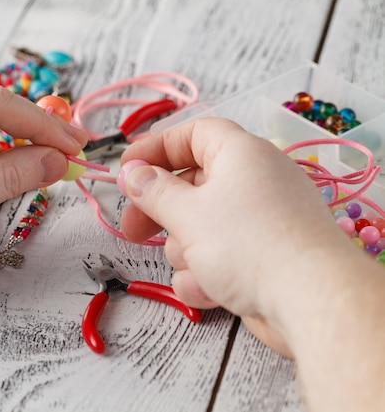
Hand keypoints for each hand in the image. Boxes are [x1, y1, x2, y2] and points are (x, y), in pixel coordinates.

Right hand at [118, 117, 357, 355]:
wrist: (309, 303)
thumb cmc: (248, 244)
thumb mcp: (188, 213)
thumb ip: (153, 191)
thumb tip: (132, 174)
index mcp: (241, 155)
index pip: (193, 134)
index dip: (156, 148)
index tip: (127, 170)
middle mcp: (254, 183)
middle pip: (191, 185)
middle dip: (160, 211)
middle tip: (132, 231)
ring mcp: (259, 223)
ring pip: (201, 227)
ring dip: (186, 250)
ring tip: (195, 266)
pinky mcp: (262, 258)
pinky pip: (220, 257)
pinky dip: (206, 274)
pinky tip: (208, 290)